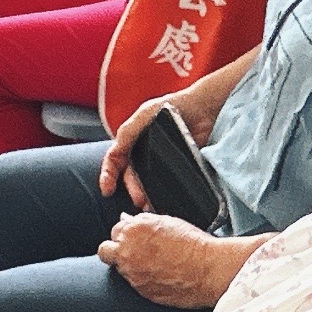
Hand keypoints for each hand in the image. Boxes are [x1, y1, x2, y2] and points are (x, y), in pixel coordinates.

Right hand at [100, 89, 209, 203]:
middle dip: (132, 190)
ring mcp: (161, 161)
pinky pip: (168, 183)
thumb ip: (127, 132)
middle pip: (132, 176)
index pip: (115, 160)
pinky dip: (164, 193)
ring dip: (147, 195)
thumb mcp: (144, 115)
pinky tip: (165, 200)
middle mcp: (144, 153)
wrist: (205, 108)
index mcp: (133, 140)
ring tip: (150, 205)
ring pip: (148, 183)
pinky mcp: (179, 167)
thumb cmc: (174, 106)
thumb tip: (114, 154)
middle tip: (139, 200)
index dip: (108, 175)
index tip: (107, 190)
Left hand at [100, 211, 244, 308]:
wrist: (208, 270)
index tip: (135, 238)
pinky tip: (156, 276)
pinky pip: (131, 284)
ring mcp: (132, 272)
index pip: (116, 230)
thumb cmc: (194, 244)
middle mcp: (128, 250)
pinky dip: (139, 280)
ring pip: (117, 268)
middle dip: (116, 250)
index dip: (126, 234)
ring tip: (149, 266)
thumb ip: (143, 221)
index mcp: (134, 228)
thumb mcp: (168, 222)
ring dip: (127, 266)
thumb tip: (126, 219)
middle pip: (106, 250)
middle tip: (133, 253)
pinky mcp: (140, 290)